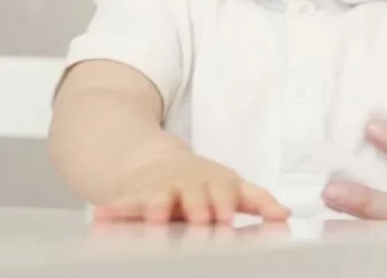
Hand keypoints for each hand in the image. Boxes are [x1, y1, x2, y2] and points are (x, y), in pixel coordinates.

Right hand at [95, 152, 289, 224]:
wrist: (159, 163)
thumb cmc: (203, 182)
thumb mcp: (232, 186)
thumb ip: (257, 201)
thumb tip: (285, 215)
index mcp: (214, 182)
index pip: (223, 192)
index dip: (225, 204)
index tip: (228, 218)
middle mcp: (187, 184)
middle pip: (192, 196)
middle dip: (196, 208)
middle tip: (199, 222)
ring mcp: (160, 189)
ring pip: (157, 199)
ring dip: (155, 208)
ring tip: (154, 219)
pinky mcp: (134, 197)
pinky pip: (122, 205)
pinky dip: (112, 212)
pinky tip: (101, 219)